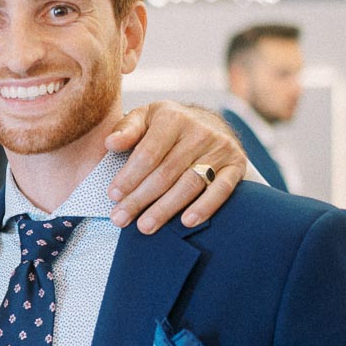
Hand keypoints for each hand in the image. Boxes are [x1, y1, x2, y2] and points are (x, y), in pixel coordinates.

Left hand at [105, 101, 246, 233]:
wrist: (209, 122)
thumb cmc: (168, 126)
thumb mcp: (144, 118)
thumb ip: (126, 130)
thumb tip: (110, 143)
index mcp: (172, 118)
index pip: (148, 153)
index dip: (129, 177)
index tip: (113, 196)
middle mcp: (199, 131)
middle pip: (166, 173)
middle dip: (140, 199)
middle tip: (121, 218)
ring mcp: (220, 149)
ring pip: (189, 184)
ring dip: (165, 209)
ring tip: (145, 227)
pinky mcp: (236, 165)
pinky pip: (221, 189)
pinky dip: (205, 207)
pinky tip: (187, 222)